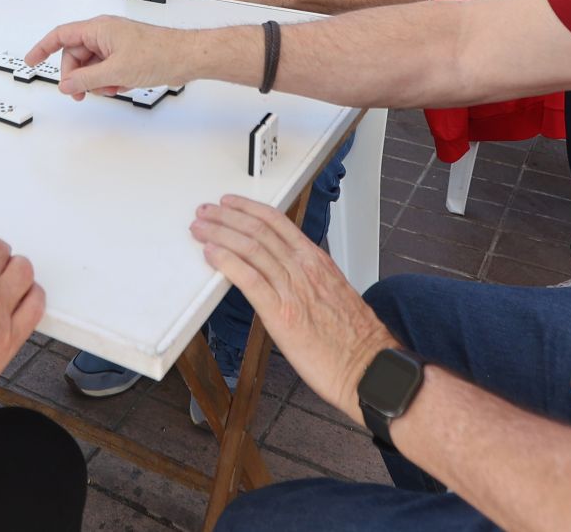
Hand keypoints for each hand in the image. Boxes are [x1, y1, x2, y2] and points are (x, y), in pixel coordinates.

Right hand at [25, 15, 192, 98]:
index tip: (31, 60)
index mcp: (98, 28)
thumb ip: (86, 79)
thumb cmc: (159, 54)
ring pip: (91, 64)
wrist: (187, 57)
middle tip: (81, 93)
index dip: (43, 48)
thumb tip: (66, 84)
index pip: (61, 35)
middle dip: (77, 76)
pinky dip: (109, 80)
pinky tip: (123, 85)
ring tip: (112, 88)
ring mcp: (116, 44)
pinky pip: (106, 68)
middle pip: (75, 55)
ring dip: (96, 81)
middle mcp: (105, 33)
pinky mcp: (126, 54)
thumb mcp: (116, 72)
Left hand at [191, 195, 396, 419]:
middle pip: (258, 230)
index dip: (249, 209)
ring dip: (220, 234)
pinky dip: (227, 262)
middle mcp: (303, 267)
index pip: (277, 222)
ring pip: (250, 248)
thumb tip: (285, 274)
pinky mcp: (281, 313)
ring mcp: (292, 288)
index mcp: (316, 260)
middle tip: (206, 212)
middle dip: (227, 217)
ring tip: (200, 229)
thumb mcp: (333, 292)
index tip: (231, 203)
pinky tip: (211, 254)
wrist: (369, 367)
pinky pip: (249, 279)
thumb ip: (309, 278)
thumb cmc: (355, 339)